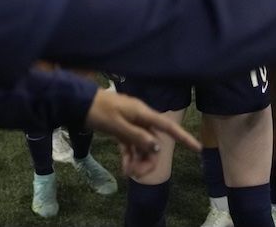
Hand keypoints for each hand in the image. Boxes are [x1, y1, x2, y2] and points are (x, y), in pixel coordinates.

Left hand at [85, 87, 199, 177]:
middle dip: (149, 159)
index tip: (197, 148)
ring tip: (127, 171)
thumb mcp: (117, 125)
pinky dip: (129, 156)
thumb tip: (156, 147)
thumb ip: (137, 136)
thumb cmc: (98, 110)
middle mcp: (140, 118)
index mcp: (142, 113)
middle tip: (136, 173)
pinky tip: (125, 167)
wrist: (78, 103)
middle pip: (154, 141)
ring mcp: (131, 123)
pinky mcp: (122, 128)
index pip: (167, 126)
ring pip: (142, 145)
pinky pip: (131, 144)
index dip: (183, 137)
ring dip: (138, 159)